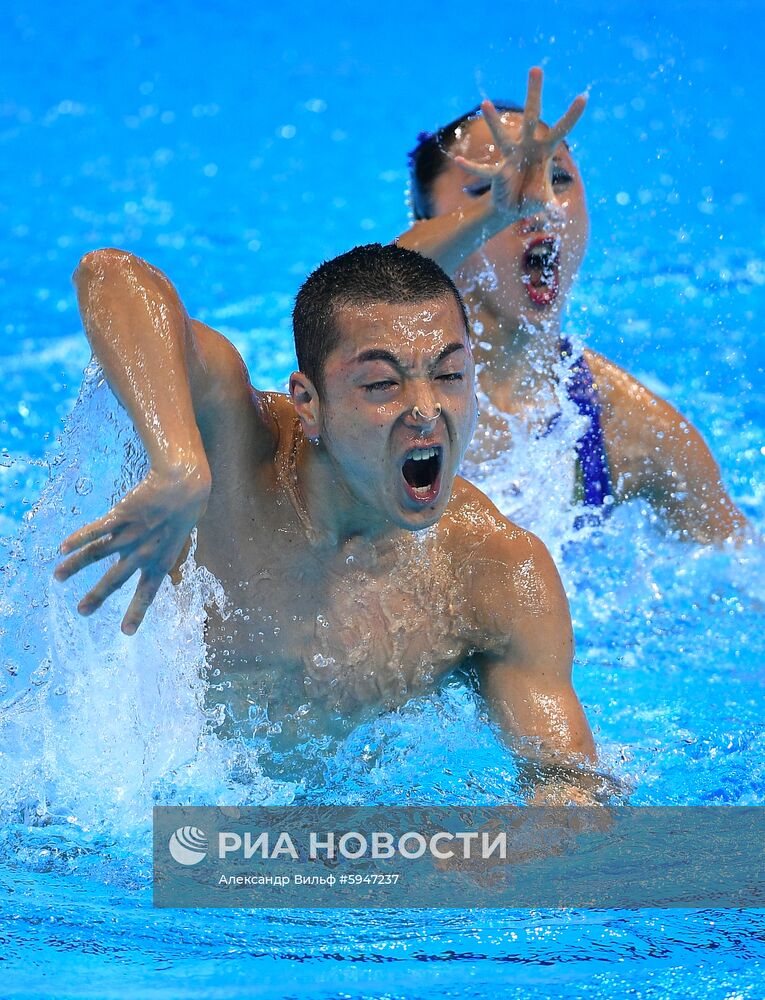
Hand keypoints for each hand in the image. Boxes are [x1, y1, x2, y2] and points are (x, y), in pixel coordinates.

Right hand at [54, 464, 210, 634]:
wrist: (184, 481)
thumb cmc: (188, 507)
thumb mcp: (182, 538)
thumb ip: (171, 557)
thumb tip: (172, 576)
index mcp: (161, 560)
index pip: (147, 592)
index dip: (137, 611)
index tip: (126, 631)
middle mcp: (144, 551)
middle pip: (116, 579)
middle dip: (98, 596)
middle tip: (81, 611)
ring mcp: (131, 533)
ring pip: (98, 554)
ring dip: (76, 566)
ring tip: (58, 576)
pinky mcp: (121, 515)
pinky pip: (96, 530)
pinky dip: (78, 539)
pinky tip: (63, 547)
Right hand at [453, 67, 586, 221]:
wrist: (514, 208)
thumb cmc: (533, 198)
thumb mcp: (544, 202)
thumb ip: (552, 206)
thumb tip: (559, 216)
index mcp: (545, 151)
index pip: (560, 130)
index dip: (571, 115)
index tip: (583, 96)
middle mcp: (528, 147)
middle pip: (532, 117)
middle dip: (534, 94)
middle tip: (535, 68)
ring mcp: (511, 157)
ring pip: (503, 135)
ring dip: (494, 121)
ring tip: (484, 103)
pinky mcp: (497, 172)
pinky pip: (484, 171)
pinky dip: (472, 167)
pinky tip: (459, 160)